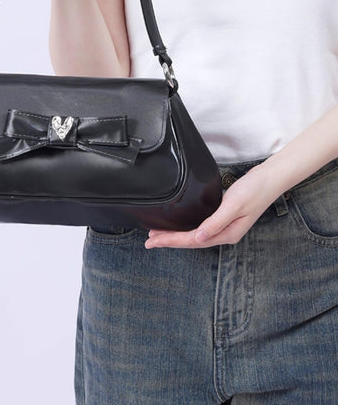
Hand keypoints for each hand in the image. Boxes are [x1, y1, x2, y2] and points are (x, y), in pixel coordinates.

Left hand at [145, 164, 280, 248]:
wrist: (270, 178)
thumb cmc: (255, 189)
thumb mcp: (234, 204)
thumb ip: (216, 221)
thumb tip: (198, 238)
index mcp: (227, 234)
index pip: (193, 241)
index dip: (171, 241)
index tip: (154, 241)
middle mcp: (225, 233)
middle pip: (192, 241)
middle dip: (170, 241)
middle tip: (149, 242)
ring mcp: (225, 226)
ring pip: (195, 235)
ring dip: (176, 236)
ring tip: (159, 236)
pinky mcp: (224, 217)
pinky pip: (201, 227)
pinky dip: (187, 227)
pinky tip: (180, 226)